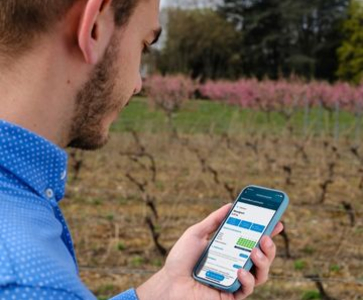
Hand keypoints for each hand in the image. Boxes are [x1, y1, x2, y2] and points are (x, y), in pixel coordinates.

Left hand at [136, 204, 283, 299]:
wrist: (169, 282)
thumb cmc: (181, 258)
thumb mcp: (197, 233)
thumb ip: (214, 220)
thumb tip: (230, 205)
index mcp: (230, 249)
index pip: (253, 240)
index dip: (267, 231)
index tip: (277, 221)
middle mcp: (236, 264)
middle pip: (262, 256)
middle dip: (269, 246)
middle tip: (266, 236)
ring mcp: (235, 280)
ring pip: (261, 273)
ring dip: (263, 261)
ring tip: (255, 251)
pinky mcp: (232, 294)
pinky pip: (248, 288)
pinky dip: (247, 279)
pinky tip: (240, 270)